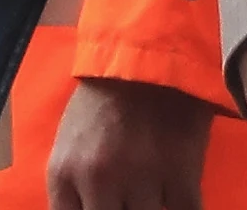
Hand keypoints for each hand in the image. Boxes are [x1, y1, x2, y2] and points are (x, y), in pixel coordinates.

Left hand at [46, 77, 214, 209]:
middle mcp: (99, 182)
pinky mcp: (182, 174)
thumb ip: (71, 188)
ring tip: (153, 195)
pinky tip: (178, 197)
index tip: (107, 208)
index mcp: (65, 173)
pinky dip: (182, 208)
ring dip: (151, 209)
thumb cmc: (104, 96)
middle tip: (130, 200)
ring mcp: (142, 180)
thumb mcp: (68, 143)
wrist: (150, 52)